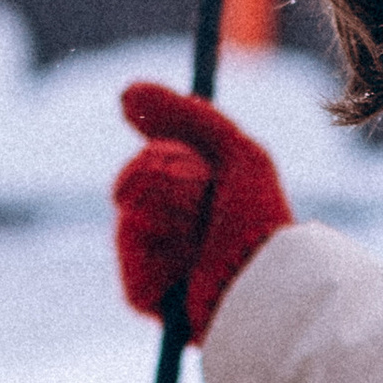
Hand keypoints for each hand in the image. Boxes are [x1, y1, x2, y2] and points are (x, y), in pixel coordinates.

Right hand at [114, 83, 292, 344]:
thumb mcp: (233, 150)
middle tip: (203, 184)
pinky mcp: (140, 291)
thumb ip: (185, 116)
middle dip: (168, 169)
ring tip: (199, 225)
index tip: (189, 149)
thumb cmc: (258, 218)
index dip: (167, 150)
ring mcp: (152, 259)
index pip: (156, 159)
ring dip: (167, 199)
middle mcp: (171, 230)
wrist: (259, 279)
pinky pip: (129, 238)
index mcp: (196, 201)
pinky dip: (158, 236)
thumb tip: (124, 92)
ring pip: (128, 200)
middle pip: (134, 174)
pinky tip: (185, 257)